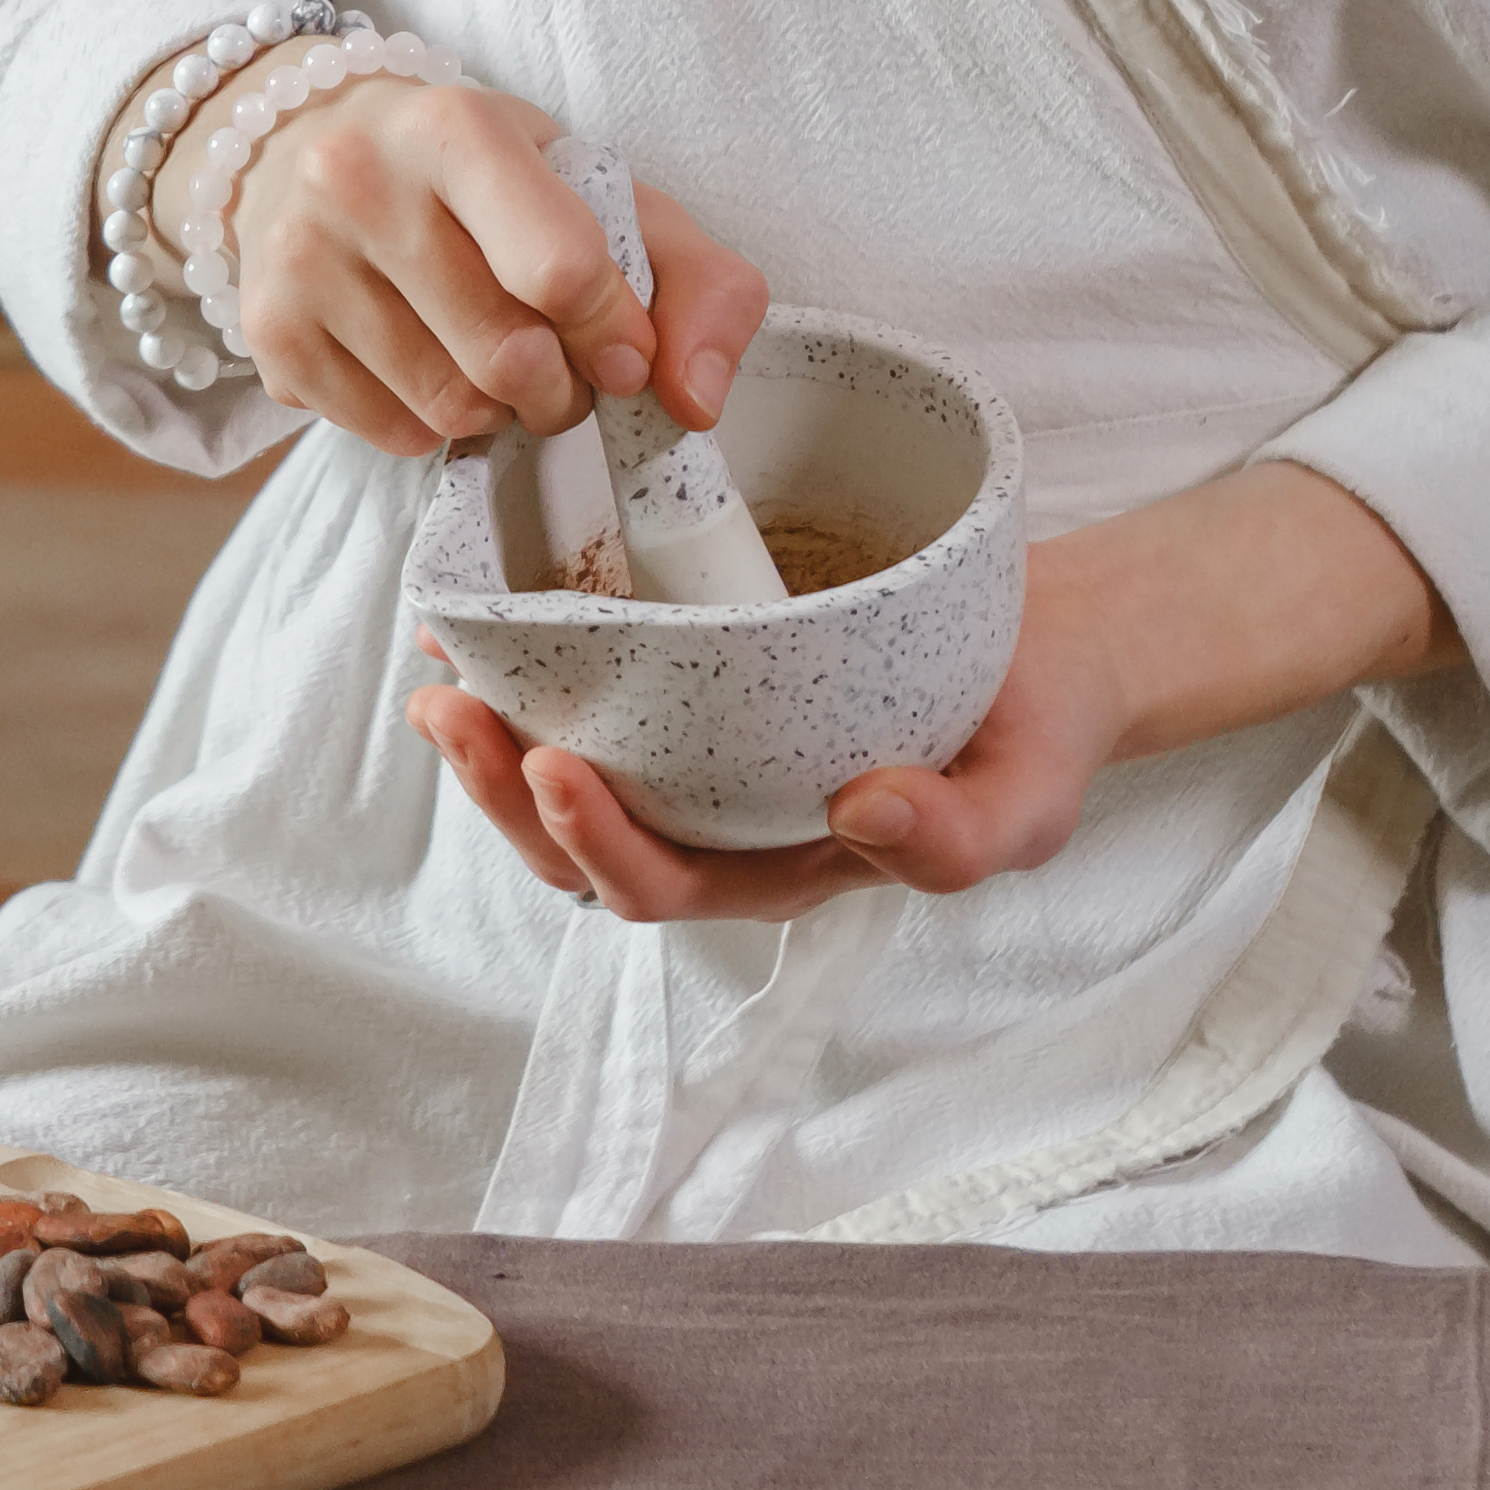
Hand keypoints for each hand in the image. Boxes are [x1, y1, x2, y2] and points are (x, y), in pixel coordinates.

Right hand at [182, 72, 768, 459]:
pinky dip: (433, 425)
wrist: (308, 142)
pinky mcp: (270, 333)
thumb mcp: (593, 184)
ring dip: (501, 413)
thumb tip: (696, 399)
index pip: (559, 266)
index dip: (614, 332)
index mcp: (455, 125)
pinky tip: (430, 367)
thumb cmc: (479, 176)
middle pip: (508, 356)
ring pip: (449, 407)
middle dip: (563, 388)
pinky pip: (390, 434)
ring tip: (498, 366)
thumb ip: (691, 276)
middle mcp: (359, 181)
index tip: (623, 349)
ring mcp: (300, 258)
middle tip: (563, 370)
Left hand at [409, 569, 1143, 921]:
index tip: (556, 764)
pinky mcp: (696, 679)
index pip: (662, 884)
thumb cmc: (1029, 738)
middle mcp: (722, 822)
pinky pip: (597, 686)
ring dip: (493, 734)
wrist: (1047, 653)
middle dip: (503, 790)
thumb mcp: (1028, 799)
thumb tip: (861, 815)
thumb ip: (959, 836)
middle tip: (454, 710)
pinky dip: (532, 659)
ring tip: (441, 667)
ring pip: (567, 772)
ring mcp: (701, 754)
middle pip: (581, 842)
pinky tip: (488, 605)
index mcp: (781, 868)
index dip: (596, 843)